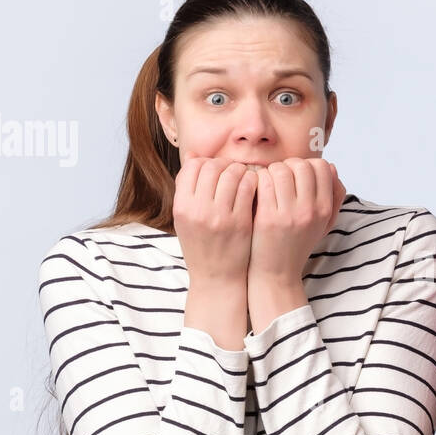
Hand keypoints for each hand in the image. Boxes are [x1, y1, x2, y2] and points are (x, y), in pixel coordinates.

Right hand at [172, 156, 257, 283]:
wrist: (217, 279)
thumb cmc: (201, 246)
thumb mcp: (185, 219)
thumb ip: (188, 188)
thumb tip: (193, 155)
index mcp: (181, 207)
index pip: (192, 167)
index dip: (205, 162)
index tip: (215, 168)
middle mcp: (198, 210)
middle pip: (212, 167)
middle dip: (225, 164)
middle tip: (233, 170)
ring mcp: (220, 216)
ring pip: (232, 174)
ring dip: (241, 170)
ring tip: (244, 176)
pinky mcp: (240, 223)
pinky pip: (248, 188)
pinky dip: (253, 181)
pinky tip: (254, 185)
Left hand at [247, 157, 345, 285]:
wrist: (277, 274)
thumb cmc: (298, 245)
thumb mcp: (323, 224)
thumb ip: (333, 196)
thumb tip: (332, 167)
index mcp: (324, 210)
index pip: (322, 167)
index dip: (308, 165)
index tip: (297, 176)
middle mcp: (310, 211)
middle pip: (301, 165)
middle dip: (288, 166)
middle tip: (280, 178)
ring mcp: (288, 214)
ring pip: (281, 170)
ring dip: (271, 172)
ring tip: (268, 183)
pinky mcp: (267, 218)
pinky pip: (264, 182)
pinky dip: (258, 181)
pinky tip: (257, 190)